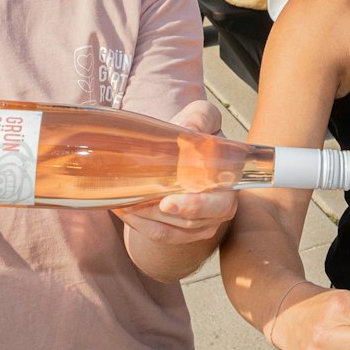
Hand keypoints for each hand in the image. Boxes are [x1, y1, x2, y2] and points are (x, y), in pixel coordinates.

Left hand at [113, 100, 239, 245]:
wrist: (184, 148)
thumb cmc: (196, 131)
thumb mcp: (202, 116)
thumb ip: (200, 118)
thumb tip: (189, 130)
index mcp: (229, 181)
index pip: (219, 204)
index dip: (194, 207)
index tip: (167, 203)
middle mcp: (220, 208)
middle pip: (191, 223)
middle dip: (158, 216)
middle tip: (133, 205)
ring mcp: (202, 223)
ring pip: (169, 230)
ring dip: (142, 217)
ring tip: (120, 200)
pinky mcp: (182, 231)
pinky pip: (158, 234)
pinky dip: (138, 223)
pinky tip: (122, 208)